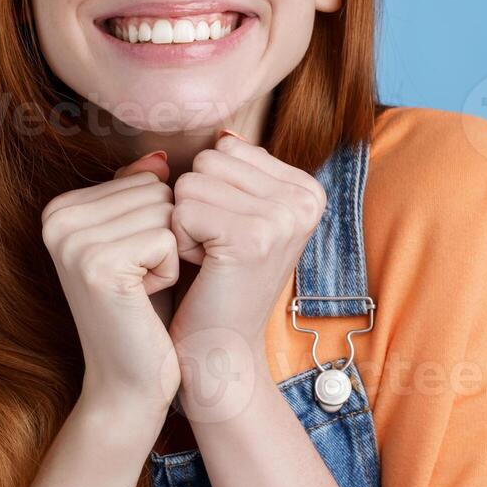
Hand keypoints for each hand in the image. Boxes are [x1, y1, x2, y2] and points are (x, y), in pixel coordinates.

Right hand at [39, 151, 184, 418]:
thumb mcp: (141, 241)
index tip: (132, 265)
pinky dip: (170, 271)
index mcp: (59, 207)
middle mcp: (56, 218)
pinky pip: (168, 238)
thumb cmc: (143, 310)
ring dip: (169, 254)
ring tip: (141, 289)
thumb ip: (141, 194)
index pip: (146, 178)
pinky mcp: (96, 264)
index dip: (157, 224)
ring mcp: (71, 241)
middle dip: (165, 236)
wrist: (129, 381)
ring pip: (166, 212)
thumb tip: (162, 156)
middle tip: (139, 281)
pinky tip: (143, 299)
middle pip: (157, 191)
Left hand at [167, 133, 328, 351]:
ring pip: (192, 181)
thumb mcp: (230, 214)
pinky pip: (182, 209)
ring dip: (186, 224)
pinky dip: (180, 242)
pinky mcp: (252, 237)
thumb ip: (223, 169)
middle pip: (209, 161)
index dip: (211, 192)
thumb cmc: (216, 283)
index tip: (228, 236)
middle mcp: (306, 199)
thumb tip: (212, 135)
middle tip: (216, 251)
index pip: (226, 148)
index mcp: (307, 188)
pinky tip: (204, 270)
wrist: (221, 351)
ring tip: (210, 261)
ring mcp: (284, 217)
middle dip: (196, 205)